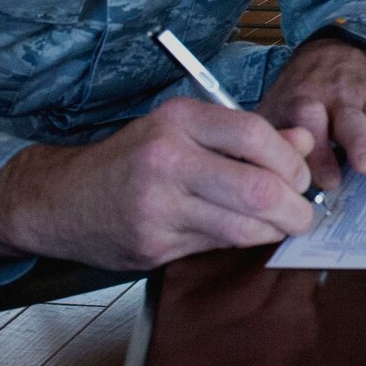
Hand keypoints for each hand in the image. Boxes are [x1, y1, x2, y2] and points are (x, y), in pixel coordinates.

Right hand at [0, 97, 316, 269]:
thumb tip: (304, 141)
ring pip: (244, 227)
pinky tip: (243, 232)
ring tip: (282, 224)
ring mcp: (159, 206)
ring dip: (275, 231)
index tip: (300, 174)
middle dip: (296, 207)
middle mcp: (168, 159)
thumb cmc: (133, 159)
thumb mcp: (183, 130)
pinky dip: (241, 240)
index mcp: (178, 120)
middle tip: (303, 212)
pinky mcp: (154, 245)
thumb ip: (246, 136)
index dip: (291, 160)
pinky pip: (218, 245)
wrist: (61, 199)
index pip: (255, 135)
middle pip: (259, 188)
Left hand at [258, 38, 365, 185]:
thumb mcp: (275, 109)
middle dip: (360, 145)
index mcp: (302, 101)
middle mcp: (336, 99)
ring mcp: (365, 100)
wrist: (330, 53)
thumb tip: (266, 179)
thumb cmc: (297, 97)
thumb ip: (271, 140)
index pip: (309, 122)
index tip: (329, 181)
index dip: (319, 151)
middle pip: (350, 122)